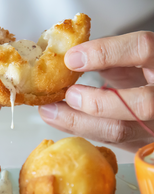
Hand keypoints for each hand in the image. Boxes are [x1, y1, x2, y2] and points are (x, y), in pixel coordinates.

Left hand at [39, 31, 153, 151]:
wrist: (152, 106)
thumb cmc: (139, 78)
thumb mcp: (129, 62)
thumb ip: (108, 57)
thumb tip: (70, 58)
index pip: (143, 50)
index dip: (105, 52)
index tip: (71, 58)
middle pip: (141, 103)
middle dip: (96, 101)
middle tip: (67, 95)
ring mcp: (152, 126)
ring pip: (119, 130)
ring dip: (78, 121)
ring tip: (50, 112)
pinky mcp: (137, 143)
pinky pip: (105, 141)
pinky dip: (77, 130)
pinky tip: (58, 121)